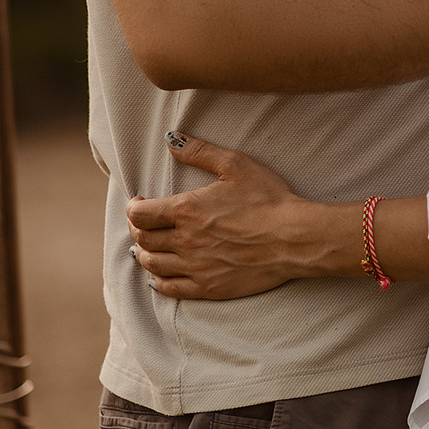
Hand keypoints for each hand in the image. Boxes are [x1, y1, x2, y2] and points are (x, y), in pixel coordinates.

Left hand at [127, 133, 345, 299]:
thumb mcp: (236, 164)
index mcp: (186, 210)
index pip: (140, 214)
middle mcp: (184, 241)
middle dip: (138, 230)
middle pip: (143, 239)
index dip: (134, 207)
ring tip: (149, 247)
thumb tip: (171, 140)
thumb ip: (200, 151)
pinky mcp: (208, 287)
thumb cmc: (268, 199)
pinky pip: (170, 288)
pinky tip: (160, 274)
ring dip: (145, 254)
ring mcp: (195, 267)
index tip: (139, 202)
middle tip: (145, 224)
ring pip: (152, 264)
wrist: (294, 238)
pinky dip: (158, 281)